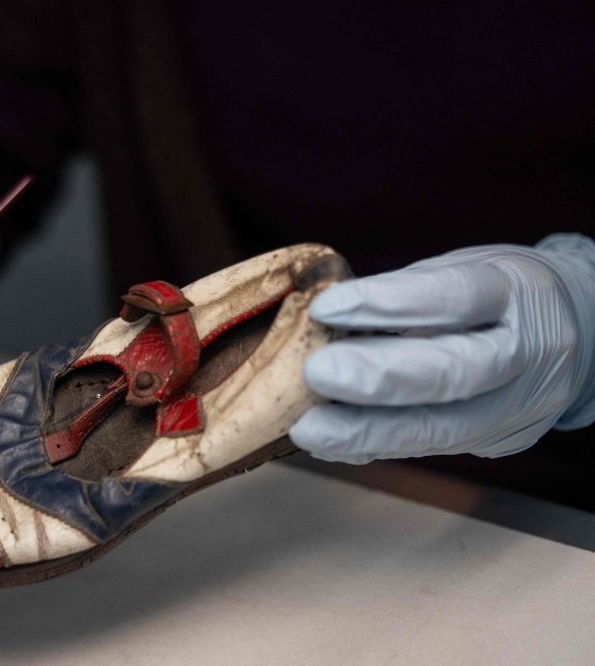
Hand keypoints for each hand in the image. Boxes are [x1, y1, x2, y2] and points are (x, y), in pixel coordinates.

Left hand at [290, 234, 594, 463]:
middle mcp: (525, 352)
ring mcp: (516, 405)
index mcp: (515, 292)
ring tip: (309, 428)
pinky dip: (374, 447)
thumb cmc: (500, 294)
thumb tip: (326, 318)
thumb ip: (405, 292)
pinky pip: (430, 446)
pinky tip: (332, 443)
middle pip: (453, 372)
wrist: (579, 332)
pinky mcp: (497, 439)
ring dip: (365, 431)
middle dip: (377, 378)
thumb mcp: (465, 267)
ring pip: (440, 427)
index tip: (326, 307)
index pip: (455, 297)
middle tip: (316, 373)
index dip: (389, 304)